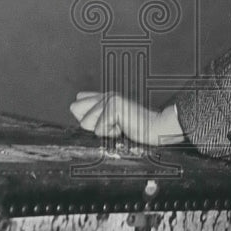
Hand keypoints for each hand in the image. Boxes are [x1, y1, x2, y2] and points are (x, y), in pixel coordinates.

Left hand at [69, 91, 184, 146]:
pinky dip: (110, 135)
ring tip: (119, 127)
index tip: (101, 123)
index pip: (77, 100)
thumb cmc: (137, 128)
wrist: (155, 129)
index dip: (84, 116)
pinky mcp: (114, 107)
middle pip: (75, 109)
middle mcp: (105, 95)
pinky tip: (123, 128)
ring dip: (102, 131)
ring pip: (86, 122)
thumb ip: (96, 117)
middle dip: (89, 123)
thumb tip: (77, 115)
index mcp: (105, 97)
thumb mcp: (113, 122)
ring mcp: (109, 99)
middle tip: (109, 125)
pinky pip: (99, 130)